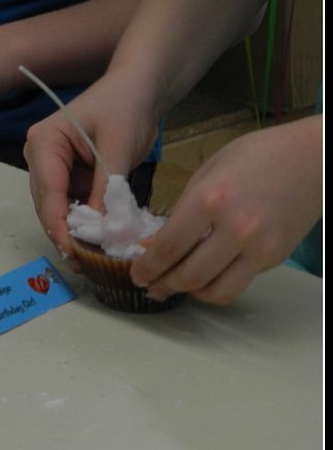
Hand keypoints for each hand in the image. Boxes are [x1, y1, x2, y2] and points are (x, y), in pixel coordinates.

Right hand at [24, 82, 158, 259]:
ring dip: (75, 231)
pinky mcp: (70, 178)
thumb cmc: (125, 106)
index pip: (48, 190)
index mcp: (43, 142)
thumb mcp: (118, 146)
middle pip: (48, 204)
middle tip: (84, 263)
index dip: (58, 223)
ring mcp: (53, 170)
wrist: (138, 90)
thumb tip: (104, 228)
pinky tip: (100, 241)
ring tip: (92, 258)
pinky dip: (87, 222)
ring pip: (60, 209)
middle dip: (65, 232)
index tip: (71, 250)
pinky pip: (75, 206)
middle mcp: (40, 158)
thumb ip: (108, 186)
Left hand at [132, 118, 321, 303]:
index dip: (147, 266)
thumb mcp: (206, 174)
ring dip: (190, 293)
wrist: (313, 159)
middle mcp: (237, 228)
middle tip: (149, 286)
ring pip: (217, 292)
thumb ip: (180, 212)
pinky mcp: (276, 258)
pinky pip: (239, 283)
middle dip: (163, 285)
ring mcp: (260, 248)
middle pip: (190, 276)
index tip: (136, 273)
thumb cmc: (256, 156)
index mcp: (211, 200)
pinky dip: (216, 285)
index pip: (168, 247)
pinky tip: (204, 276)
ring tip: (175, 286)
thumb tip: (153, 246)